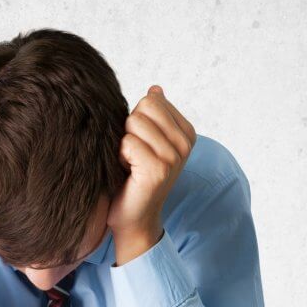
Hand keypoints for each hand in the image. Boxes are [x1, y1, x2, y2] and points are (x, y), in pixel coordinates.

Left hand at [107, 86, 196, 264]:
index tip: (142, 146)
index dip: (137, 121)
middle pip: (144, 108)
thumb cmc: (135, 178)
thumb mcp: (148, 142)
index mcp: (186, 133)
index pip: (152, 100)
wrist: (134, 218)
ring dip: (123, 145)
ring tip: (131, 165)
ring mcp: (174, 157)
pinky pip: (127, 143)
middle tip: (134, 155)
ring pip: (134, 124)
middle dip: (130, 129)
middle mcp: (185, 144)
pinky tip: (128, 174)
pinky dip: (120, 157)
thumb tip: (156, 89)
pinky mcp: (158, 170)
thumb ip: (154, 115)